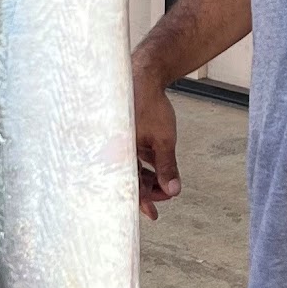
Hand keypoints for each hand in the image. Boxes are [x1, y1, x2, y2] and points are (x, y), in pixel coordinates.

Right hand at [133, 52, 181, 218]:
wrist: (142, 75)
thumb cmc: (149, 104)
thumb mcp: (163, 138)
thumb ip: (167, 165)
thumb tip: (173, 190)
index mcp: (118, 152)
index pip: (129, 185)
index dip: (143, 201)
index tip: (154, 213)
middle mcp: (113, 150)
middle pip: (129, 179)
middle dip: (149, 190)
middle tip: (165, 197)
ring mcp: (118, 144)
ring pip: (132, 169)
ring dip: (148, 178)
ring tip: (165, 184)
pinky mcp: (123, 138)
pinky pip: (132, 158)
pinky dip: (144, 165)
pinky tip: (156, 170)